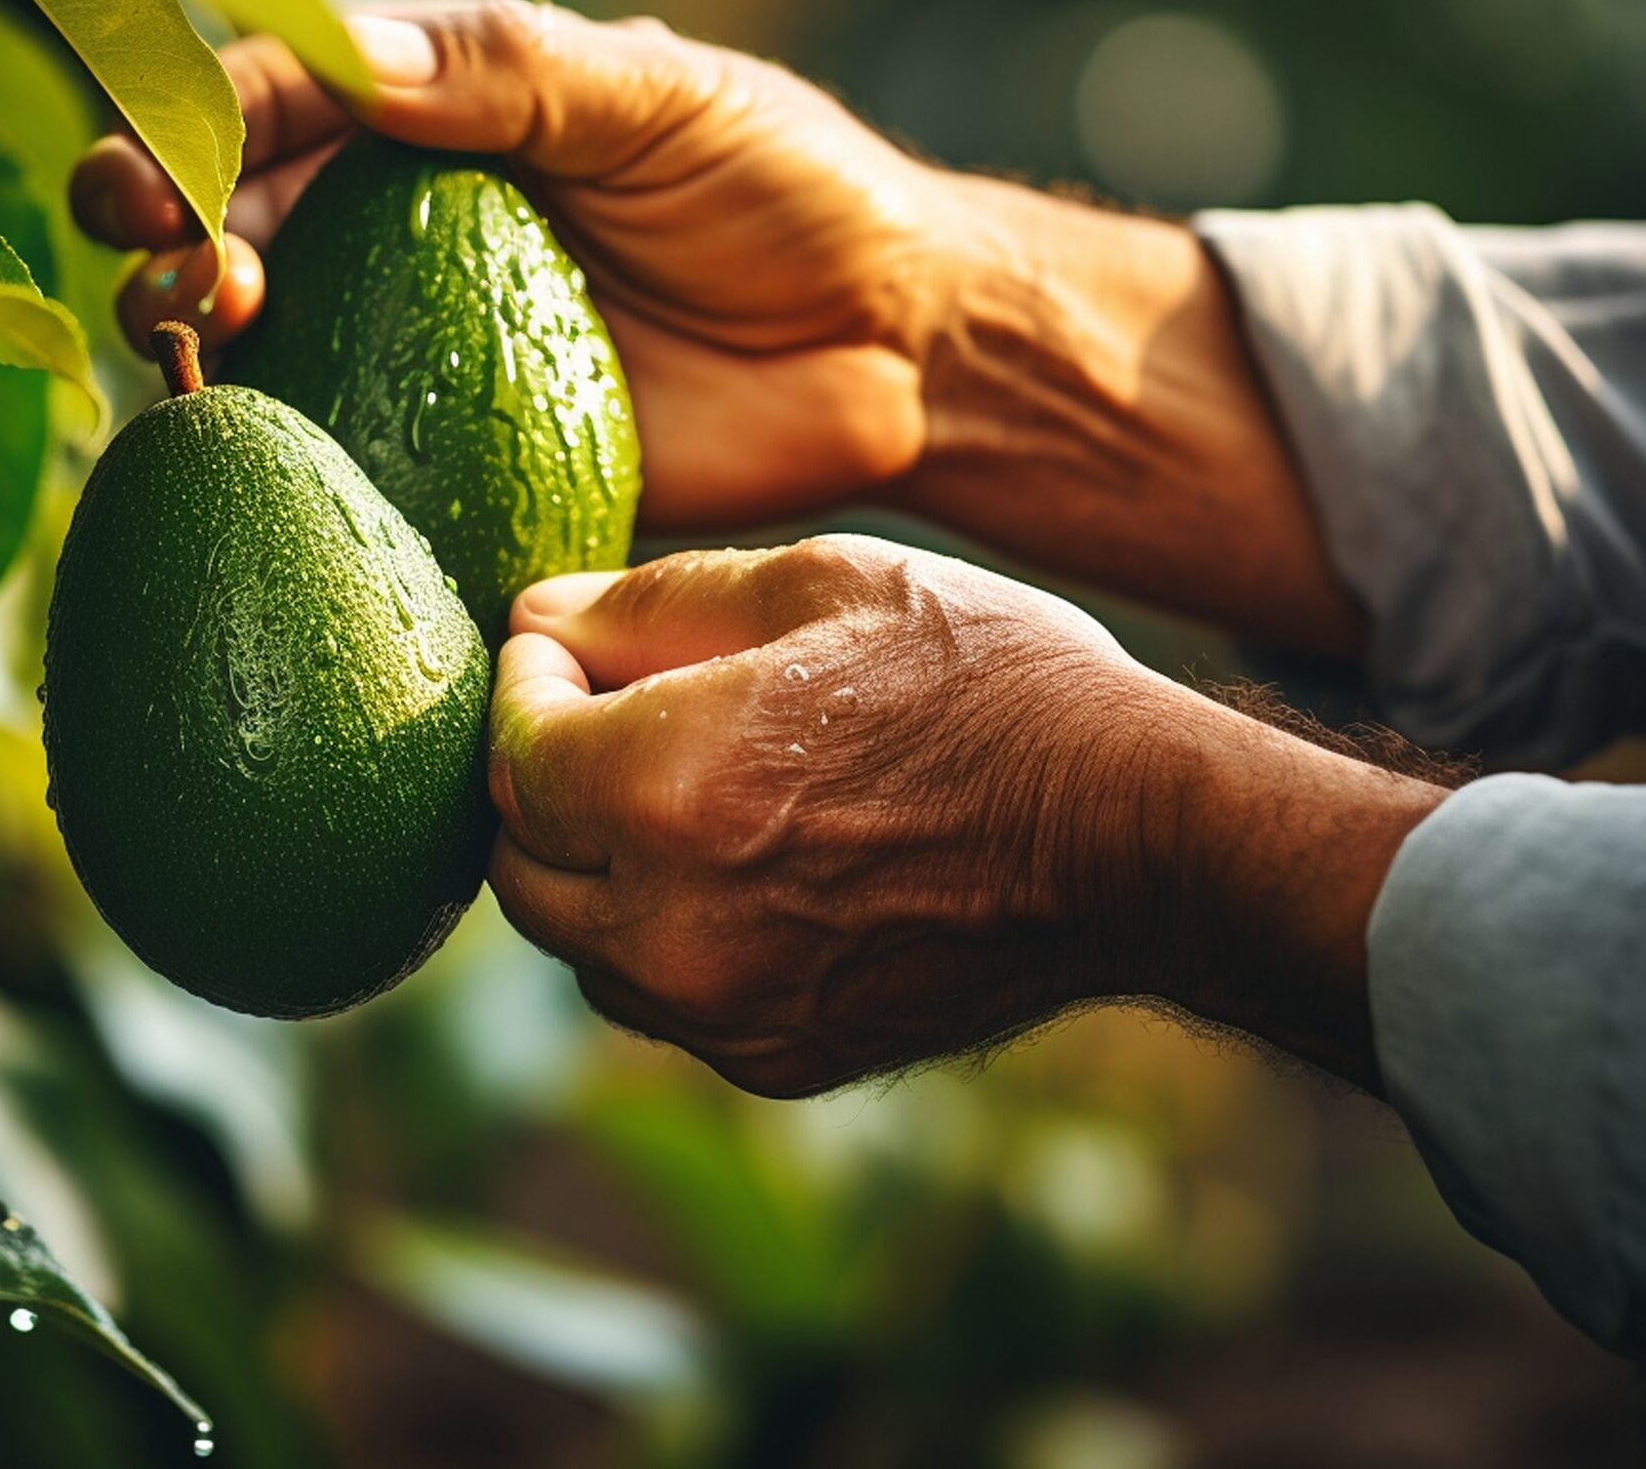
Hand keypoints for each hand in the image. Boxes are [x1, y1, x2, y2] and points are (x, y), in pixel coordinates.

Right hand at [73, 0, 951, 527]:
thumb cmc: (789, 193)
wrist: (891, 352)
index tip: (158, 162)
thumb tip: (362, 67)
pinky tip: (251, 465)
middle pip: (240, 224)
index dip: (202, 121)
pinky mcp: (461, 459)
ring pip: (268, 345)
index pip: (288, 99)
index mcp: (442, 114)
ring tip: (199, 344)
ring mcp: (422, 350)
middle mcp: (407, 230)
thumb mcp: (662, 97)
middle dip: (171, 236)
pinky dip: (284, 467)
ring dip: (201, 341)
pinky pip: (350, 466)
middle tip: (178, 266)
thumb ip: (517, 71)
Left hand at [486, 537, 1444, 1096]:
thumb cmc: (990, 683)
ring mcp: (721, 1008)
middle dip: (543, 782)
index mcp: (665, 788)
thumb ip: (648, 605)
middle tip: (612, 715)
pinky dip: (665, 934)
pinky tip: (744, 867)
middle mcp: (669, 922)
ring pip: (581, 944)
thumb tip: (532, 623)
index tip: (568, 650)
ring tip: (681, 789)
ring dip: (595, 867)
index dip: (524, 688)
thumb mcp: (824, 585)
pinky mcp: (774, 1059)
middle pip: (520, 864)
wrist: (1137, 840)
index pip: (508, 755)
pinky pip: (661, 998)